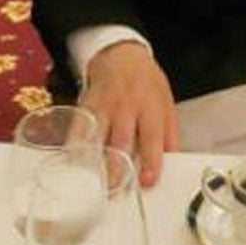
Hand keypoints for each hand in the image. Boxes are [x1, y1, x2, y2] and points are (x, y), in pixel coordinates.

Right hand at [80, 41, 178, 187]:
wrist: (120, 53)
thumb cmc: (145, 81)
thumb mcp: (166, 102)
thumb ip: (169, 133)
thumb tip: (172, 161)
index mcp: (150, 107)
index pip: (152, 137)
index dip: (150, 160)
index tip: (147, 181)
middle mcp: (126, 107)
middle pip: (121, 141)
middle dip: (117, 168)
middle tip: (116, 191)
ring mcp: (104, 106)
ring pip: (97, 138)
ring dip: (94, 163)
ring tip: (93, 185)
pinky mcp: (86, 106)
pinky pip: (78, 129)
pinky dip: (74, 147)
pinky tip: (73, 163)